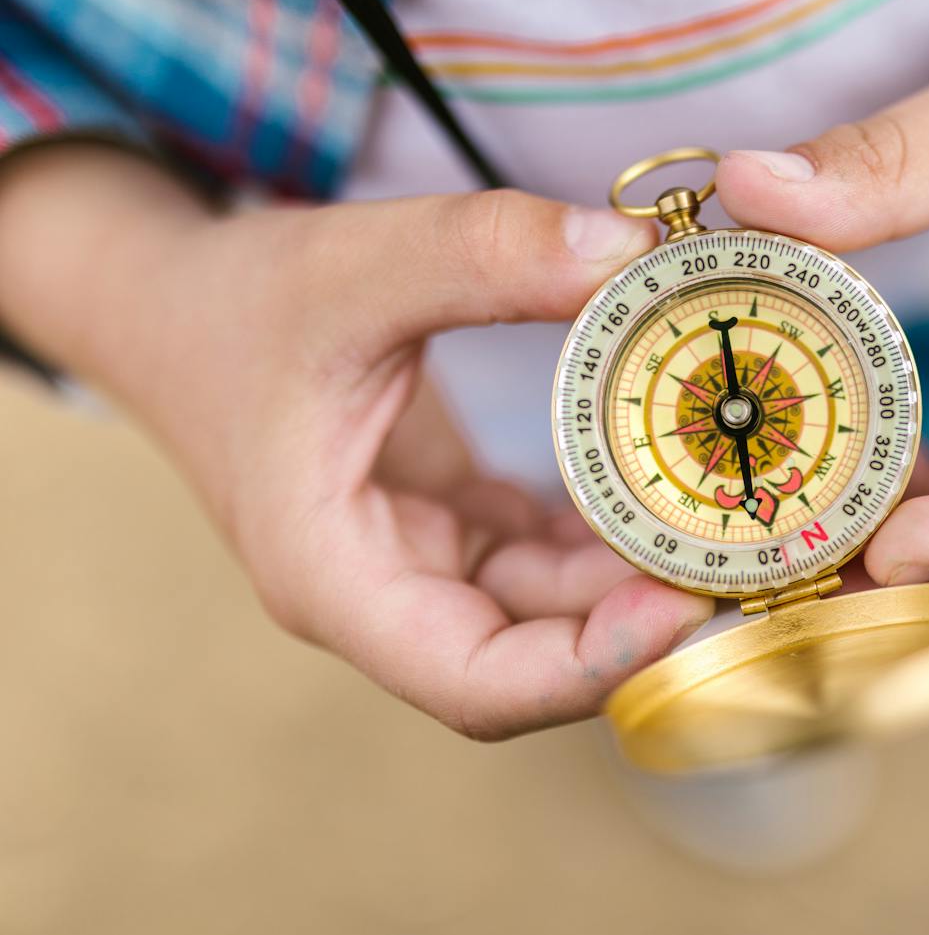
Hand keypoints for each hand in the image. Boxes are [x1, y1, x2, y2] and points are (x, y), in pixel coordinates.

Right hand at [0, 146, 712, 737]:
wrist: (171, 308)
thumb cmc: (235, 300)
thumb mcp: (352, 264)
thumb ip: (482, 252)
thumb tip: (627, 254)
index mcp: (335, 577)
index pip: (475, 682)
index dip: (587, 666)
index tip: (683, 604)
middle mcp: (384, 596)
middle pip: (533, 662)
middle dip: (642, 624)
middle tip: (752, 561)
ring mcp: (419, 568)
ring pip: (551, 612)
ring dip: (640, 577)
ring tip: (740, 520)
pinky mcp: (448, 533)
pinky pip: (546, 560)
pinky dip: (611, 535)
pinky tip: (679, 487)